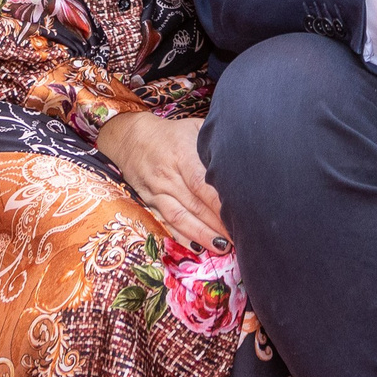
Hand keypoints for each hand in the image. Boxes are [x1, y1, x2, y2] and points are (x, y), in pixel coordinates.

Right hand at [96, 111, 230, 251]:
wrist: (132, 138)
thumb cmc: (172, 134)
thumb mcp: (194, 128)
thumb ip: (214, 143)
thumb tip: (243, 155)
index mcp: (181, 153)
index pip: (201, 182)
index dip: (218, 201)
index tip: (239, 214)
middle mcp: (168, 175)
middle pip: (194, 204)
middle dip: (217, 223)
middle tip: (239, 236)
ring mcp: (157, 191)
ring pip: (180, 217)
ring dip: (202, 234)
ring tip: (222, 247)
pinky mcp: (150, 203)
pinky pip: (166, 223)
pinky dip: (181, 237)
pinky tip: (197, 248)